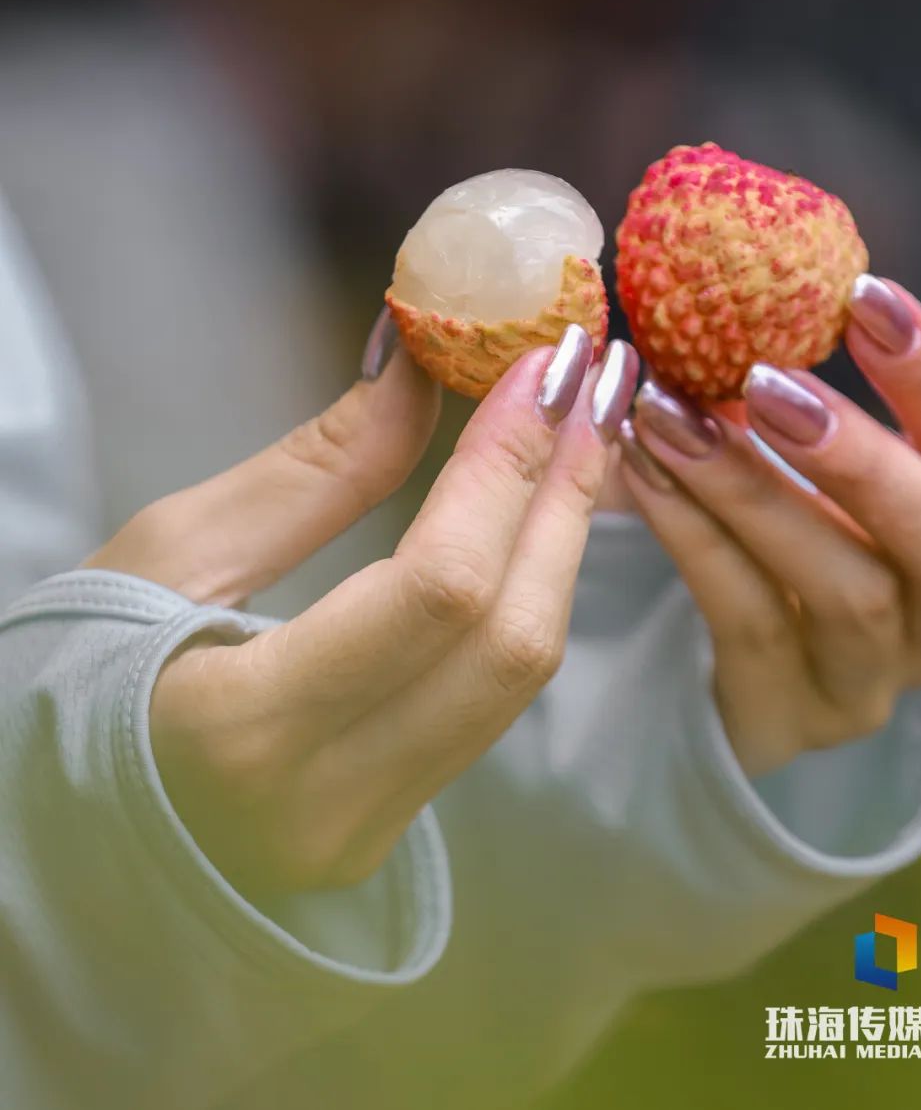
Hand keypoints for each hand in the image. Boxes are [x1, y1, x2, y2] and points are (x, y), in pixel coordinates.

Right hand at [86, 321, 638, 895]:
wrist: (52, 804)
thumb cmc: (81, 665)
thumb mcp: (174, 551)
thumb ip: (313, 470)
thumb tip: (419, 369)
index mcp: (247, 730)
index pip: (435, 590)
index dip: (505, 466)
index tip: (541, 367)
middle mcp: (326, 802)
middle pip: (507, 641)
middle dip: (565, 496)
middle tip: (591, 382)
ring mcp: (368, 829)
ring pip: (517, 678)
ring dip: (563, 542)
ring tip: (585, 431)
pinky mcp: (391, 825)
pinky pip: (491, 701)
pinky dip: (528, 595)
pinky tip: (542, 519)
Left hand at [616, 277, 920, 777]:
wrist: (717, 676)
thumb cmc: (765, 533)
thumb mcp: (792, 463)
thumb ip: (780, 391)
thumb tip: (717, 277)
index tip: (862, 294)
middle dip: (862, 455)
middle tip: (766, 381)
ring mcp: (871, 677)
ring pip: (845, 591)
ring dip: (751, 489)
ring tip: (668, 415)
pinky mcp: (792, 715)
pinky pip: (749, 619)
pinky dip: (694, 536)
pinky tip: (642, 470)